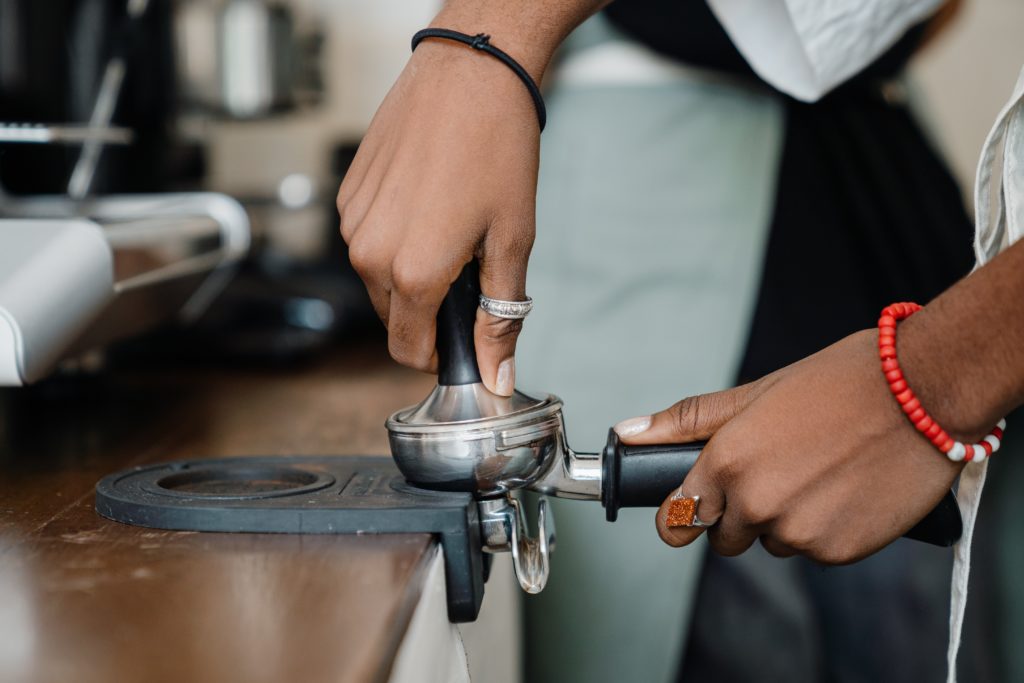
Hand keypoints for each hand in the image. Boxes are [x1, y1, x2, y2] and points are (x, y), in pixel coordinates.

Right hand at [337, 40, 540, 395]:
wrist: (469, 73)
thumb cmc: (497, 149)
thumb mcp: (512, 240)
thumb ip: (501, 316)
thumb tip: (500, 374)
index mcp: (411, 274)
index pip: (408, 351)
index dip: (441, 353)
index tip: (466, 335)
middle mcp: (369, 253)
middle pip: (394, 319)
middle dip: (430, 312)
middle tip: (470, 270)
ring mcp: (353, 222)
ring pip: (379, 280)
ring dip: (411, 273)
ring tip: (451, 227)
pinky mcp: (348, 195)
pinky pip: (368, 241)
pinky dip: (395, 238)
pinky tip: (428, 202)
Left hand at [615, 329, 964, 563]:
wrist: (922, 391)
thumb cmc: (837, 382)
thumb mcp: (754, 393)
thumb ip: (687, 421)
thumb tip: (627, 433)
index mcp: (726, 463)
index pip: (677, 520)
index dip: (683, 515)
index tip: (694, 509)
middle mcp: (756, 504)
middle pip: (726, 536)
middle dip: (741, 512)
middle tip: (778, 469)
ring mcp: (799, 533)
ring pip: (773, 543)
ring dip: (786, 519)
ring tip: (819, 471)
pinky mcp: (840, 551)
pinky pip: (816, 551)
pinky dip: (826, 529)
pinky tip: (846, 489)